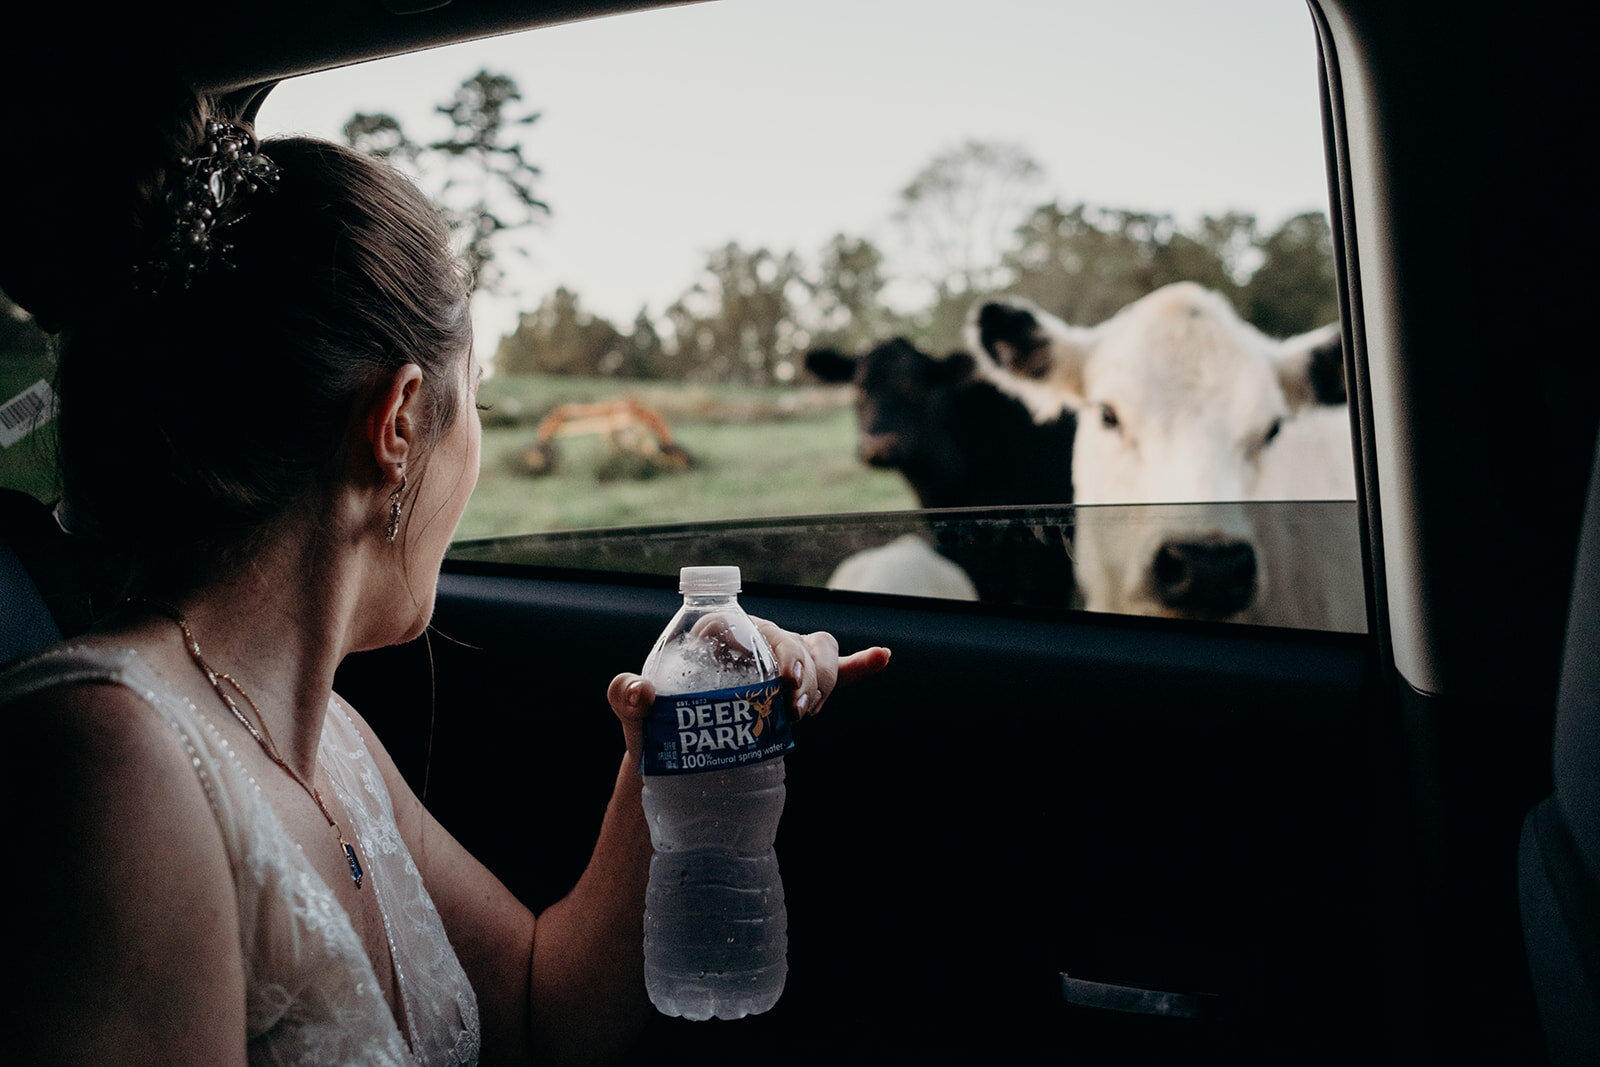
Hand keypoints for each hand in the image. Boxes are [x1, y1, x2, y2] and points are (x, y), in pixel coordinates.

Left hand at [607, 623, 890, 756]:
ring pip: (814, 654)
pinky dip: (859, 664)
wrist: (678, 757)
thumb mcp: (632, 713)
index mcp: (714, 633)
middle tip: (794, 703)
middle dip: (802, 665)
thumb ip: (624, 696)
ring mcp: (778, 667)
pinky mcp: (796, 692)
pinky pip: (835, 671)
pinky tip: (881, 658)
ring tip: (805, 709)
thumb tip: (642, 691)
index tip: (777, 681)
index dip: (768, 642)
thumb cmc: (653, 726)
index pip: (744, 622)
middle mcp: (752, 643)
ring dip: (821, 676)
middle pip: (788, 639)